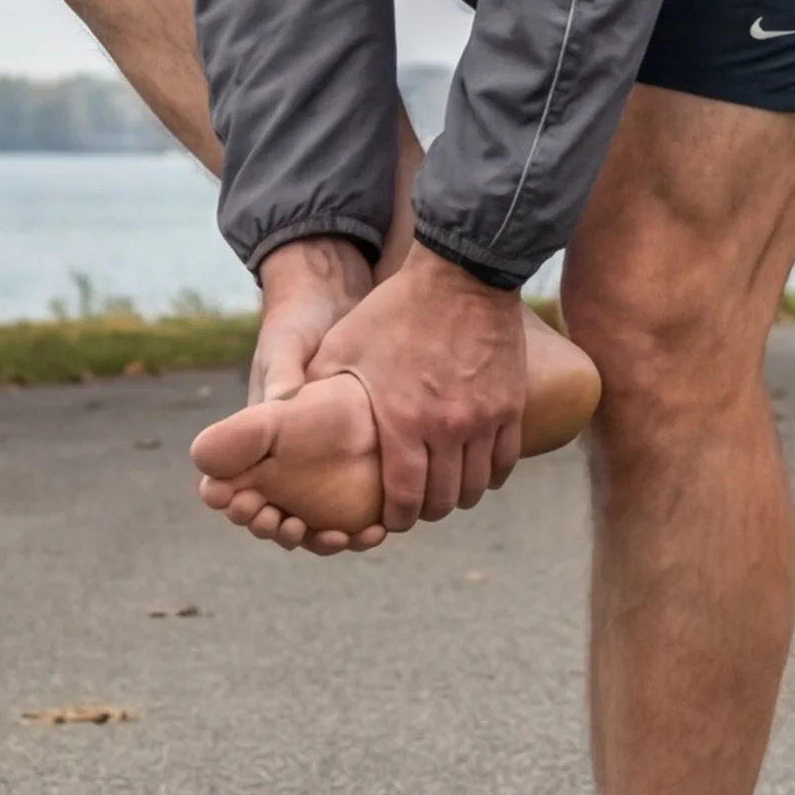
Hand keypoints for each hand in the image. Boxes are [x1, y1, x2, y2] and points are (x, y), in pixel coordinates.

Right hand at [195, 239, 387, 553]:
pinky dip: (357, 526)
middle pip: (276, 514)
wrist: (337, 303)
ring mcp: (318, 464)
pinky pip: (350, 508)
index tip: (260, 513)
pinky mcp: (354, 464)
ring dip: (323, 538)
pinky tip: (375, 529)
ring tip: (349, 538)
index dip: (246, 509)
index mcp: (258, 436)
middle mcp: (284, 457)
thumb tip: (277, 408)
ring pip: (314, 520)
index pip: (237, 488)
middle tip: (300, 530)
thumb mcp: (286, 350)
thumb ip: (280, 381)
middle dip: (285, 531)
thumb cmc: (300, 326)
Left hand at [310, 255, 532, 533]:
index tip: (390, 520)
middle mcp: (446, 429)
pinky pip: (505, 460)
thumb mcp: (342, 346)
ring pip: (476, 485)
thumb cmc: (394, 310)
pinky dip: (491, 475)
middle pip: (443, 498)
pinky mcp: (510, 405)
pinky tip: (479, 474)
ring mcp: (483, 419)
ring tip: (447, 493)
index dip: (397, 517)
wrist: (459, 274)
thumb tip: (284, 416)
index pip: (403, 496)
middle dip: (427, 511)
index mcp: (401, 421)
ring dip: (460, 496)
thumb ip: (317, 388)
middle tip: (418, 509)